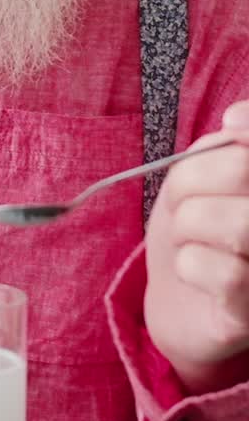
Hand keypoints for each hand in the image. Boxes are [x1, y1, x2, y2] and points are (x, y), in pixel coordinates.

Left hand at [145, 100, 248, 391]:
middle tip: (183, 201)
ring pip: (238, 225)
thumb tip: (235, 120)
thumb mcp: (207, 169)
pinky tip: (195, 272)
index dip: (247, 130)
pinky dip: (190, 264)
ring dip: (189, 225)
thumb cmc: (199, 224)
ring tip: (189, 238)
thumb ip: (232, 140)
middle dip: (192, 181)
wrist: (178, 299)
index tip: (229, 128)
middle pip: (243, 171)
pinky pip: (224, 273)